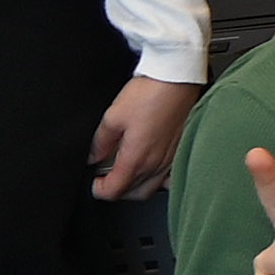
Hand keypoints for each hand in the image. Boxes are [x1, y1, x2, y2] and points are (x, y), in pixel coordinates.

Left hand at [91, 73, 197, 200]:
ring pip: (152, 188)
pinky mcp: (181, 151)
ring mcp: (171, 159)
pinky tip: (151, 166)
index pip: (114, 190)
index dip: (99, 190)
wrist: (178, 80)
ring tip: (127, 171)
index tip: (94, 182)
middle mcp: (155, 164)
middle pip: (133, 193)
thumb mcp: (113, 115)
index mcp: (136, 159)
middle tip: (107, 178)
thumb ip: (100, 142)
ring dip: (136, 185)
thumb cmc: (150, 94)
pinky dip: (157, 179)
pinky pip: (168, 177)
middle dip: (117, 190)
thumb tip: (94, 156)